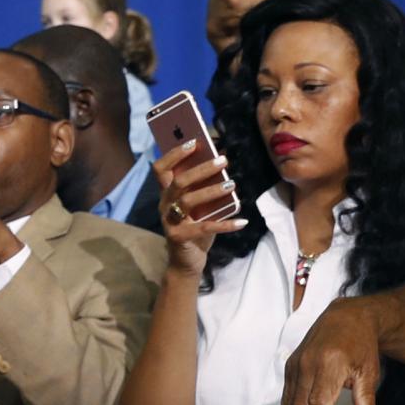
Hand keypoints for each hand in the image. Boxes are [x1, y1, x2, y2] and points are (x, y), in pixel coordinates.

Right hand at [151, 141, 245, 277]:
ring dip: (211, 191)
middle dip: (201, 169)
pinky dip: (225, 225)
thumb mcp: (198, 207)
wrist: (186, 262)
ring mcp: (170, 222)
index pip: (161, 168)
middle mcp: (165, 205)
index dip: (175, 154)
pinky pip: (204, 228)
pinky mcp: (179, 237)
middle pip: (179, 182)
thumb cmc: (195, 228)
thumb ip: (203, 188)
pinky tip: (243, 222)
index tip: (194, 142)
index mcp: (167, 194)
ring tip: (231, 184)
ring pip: (188, 201)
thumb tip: (223, 165)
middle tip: (223, 160)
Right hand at [281, 297, 384, 404]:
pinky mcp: (290, 366)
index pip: (319, 401)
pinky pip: (286, 395)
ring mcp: (296, 365)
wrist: (344, 317)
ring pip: (289, 403)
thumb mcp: (369, 370)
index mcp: (330, 365)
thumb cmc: (361, 346)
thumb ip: (366, 397)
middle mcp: (308, 365)